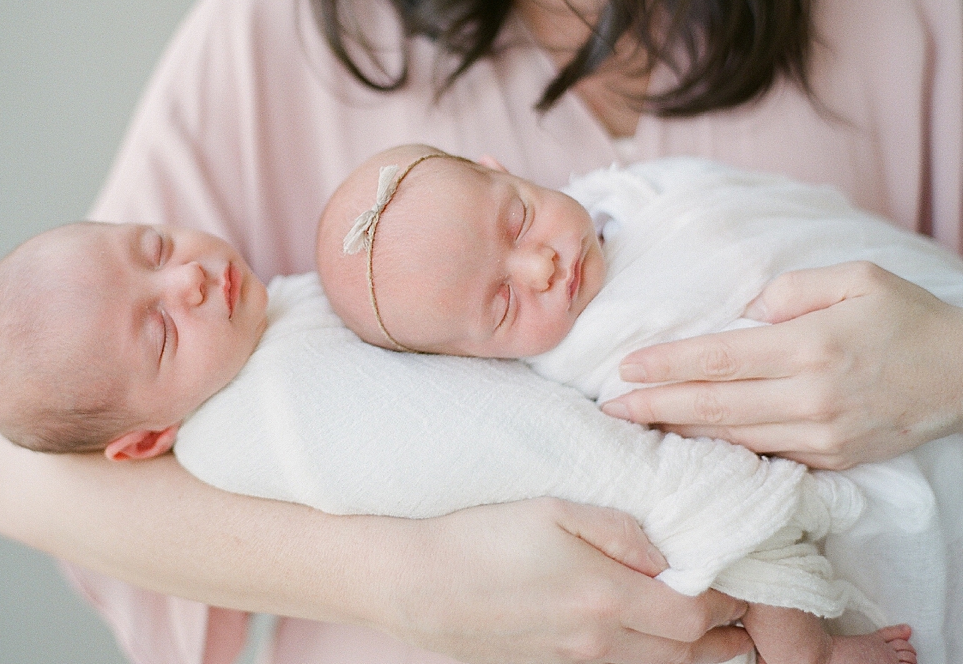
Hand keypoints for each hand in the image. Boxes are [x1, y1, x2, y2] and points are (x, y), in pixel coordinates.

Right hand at [389, 498, 750, 663]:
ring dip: (691, 655)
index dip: (725, 602)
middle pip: (686, 655)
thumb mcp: (552, 508)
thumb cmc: (481, 537)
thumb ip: (618, 529)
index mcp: (607, 597)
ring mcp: (573, 662)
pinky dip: (648, 662)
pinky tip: (648, 642)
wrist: (416, 585)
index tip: (735, 582)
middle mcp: (599, 642)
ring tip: (709, 634)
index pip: (696, 615)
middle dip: (722, 637)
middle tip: (740, 616)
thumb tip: (663, 555)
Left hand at [604, 262, 962, 468]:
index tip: (626, 366)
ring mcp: (822, 435)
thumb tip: (745, 312)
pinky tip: (690, 440)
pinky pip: (764, 454)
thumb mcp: (857, 277)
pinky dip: (723, 447)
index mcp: (811, 348)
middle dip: (655, 406)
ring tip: (636, 424)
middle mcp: (812, 397)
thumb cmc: (907, 316)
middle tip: (608, 407)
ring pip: (734, 437)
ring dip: (680, 431)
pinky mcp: (832, 458)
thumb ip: (792, 289)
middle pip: (715, 406)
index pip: (720, 358)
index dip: (668, 364)